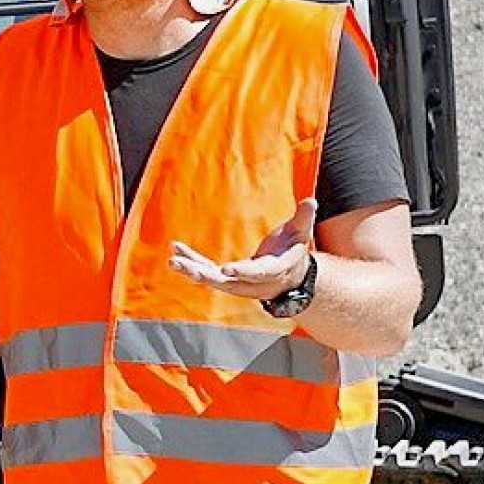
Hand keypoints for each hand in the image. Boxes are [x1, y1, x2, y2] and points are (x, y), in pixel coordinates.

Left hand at [169, 194, 315, 302]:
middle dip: (206, 276)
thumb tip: (310, 200)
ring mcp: (237, 282)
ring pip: (212, 280)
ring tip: (173, 261)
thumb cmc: (294, 251)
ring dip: (192, 270)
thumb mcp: (301, 234)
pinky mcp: (226, 279)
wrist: (289, 278)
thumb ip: (303, 218)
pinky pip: (206, 271)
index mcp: (272, 270)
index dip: (242, 272)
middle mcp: (251, 281)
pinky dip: (191, 262)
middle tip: (187, 269)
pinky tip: (176, 250)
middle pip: (226, 282)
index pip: (256, 273)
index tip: (226, 270)